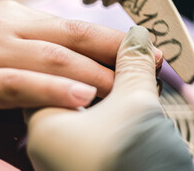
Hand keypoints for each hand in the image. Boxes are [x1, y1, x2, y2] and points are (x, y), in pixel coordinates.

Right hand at [0, 1, 161, 111]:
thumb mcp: (13, 50)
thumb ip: (46, 58)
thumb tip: (88, 77)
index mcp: (22, 20)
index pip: (81, 29)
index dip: (119, 40)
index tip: (152, 51)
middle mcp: (8, 26)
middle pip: (76, 37)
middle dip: (118, 53)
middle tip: (154, 67)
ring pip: (53, 58)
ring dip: (95, 72)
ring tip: (129, 87)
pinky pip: (16, 84)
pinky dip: (51, 90)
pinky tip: (81, 99)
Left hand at [26, 26, 193, 170]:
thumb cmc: (136, 163)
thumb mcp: (137, 106)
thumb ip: (134, 66)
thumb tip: (139, 36)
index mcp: (46, 125)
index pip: (57, 70)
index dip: (92, 50)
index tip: (124, 41)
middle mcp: (52, 143)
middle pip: (76, 85)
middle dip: (112, 67)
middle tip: (142, 57)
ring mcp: (72, 155)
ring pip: (94, 106)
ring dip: (122, 88)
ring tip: (147, 76)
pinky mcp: (93, 160)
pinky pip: (103, 124)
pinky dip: (123, 109)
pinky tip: (143, 100)